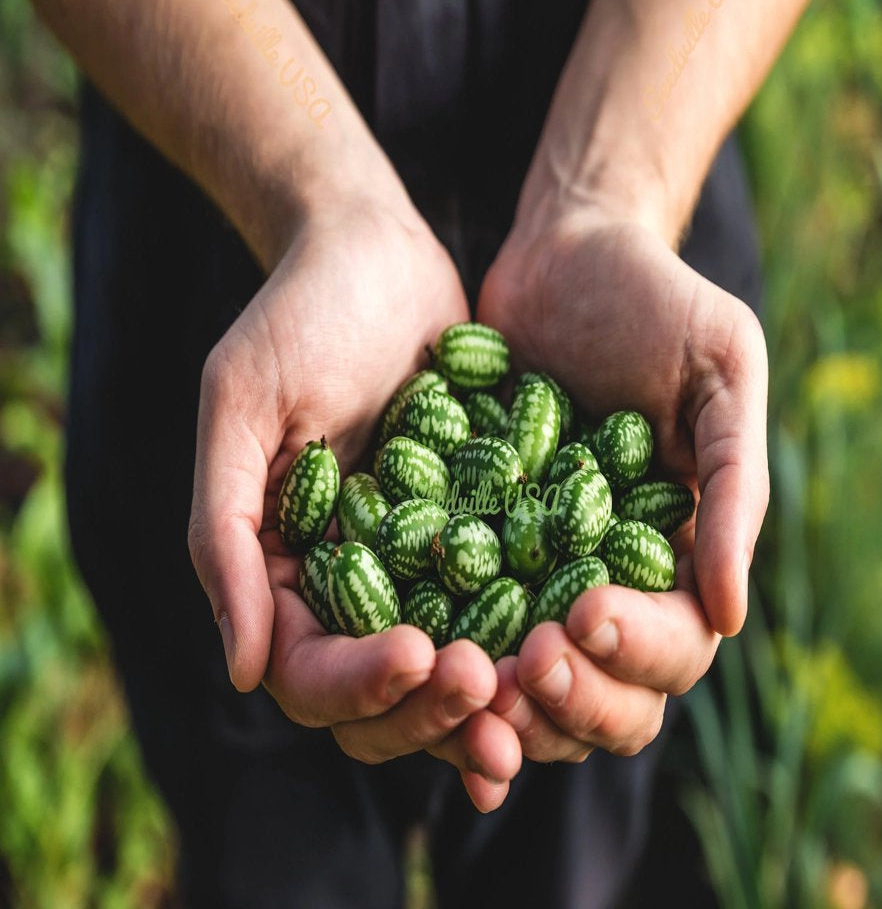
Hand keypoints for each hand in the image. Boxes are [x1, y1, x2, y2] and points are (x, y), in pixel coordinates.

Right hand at [188, 203, 520, 809]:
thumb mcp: (243, 409)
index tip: (419, 655)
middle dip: (430, 707)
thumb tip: (243, 670)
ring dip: (489, 699)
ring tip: (540, 694)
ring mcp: (420, 560)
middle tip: (490, 686)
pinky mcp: (481, 527)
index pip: (307, 669)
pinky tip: (575, 655)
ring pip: (449, 667)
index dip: (357, 683)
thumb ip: (228, 534)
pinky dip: (533, 641)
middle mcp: (352, 580)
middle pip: (381, 692)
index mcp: (285, 567)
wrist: (376, 252)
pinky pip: (506, 602)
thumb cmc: (298, 317)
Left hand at [476, 212, 768, 761]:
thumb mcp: (720, 373)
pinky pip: (459, 615)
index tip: (586, 612)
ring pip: (533, 679)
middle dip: (571, 697)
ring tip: (464, 678)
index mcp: (680, 550)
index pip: (678, 642)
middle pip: (609, 689)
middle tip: (521, 667)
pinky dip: (444, 654)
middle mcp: (611, 575)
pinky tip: (415, 665)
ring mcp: (539, 566)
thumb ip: (732, 486)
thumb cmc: (657, 302)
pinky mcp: (473, 538)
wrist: (565, 252)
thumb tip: (732, 615)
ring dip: (504, 701)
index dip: (639, 650)